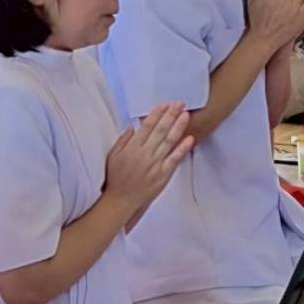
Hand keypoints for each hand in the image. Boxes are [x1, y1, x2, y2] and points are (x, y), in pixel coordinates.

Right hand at [104, 102, 192, 225]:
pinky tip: (190, 139)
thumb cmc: (115, 178)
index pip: (146, 127)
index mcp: (132, 148)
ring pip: (169, 142)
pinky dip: (182, 149)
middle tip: (180, 103)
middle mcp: (145, 154)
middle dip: (170, 115)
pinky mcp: (163, 175)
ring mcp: (155, 164)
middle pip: (160, 131)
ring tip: (186, 115)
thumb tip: (133, 126)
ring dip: (178, 127)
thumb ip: (123, 140)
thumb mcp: (113, 156)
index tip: (164, 104)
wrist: (120, 201)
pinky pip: (174, 160)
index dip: (157, 114)